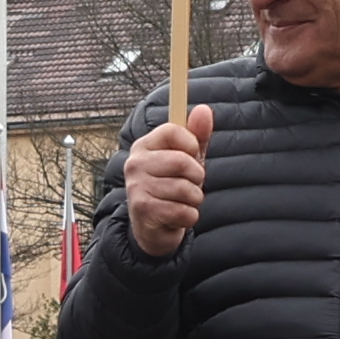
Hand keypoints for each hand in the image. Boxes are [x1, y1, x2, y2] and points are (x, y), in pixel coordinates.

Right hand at [118, 104, 211, 259]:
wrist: (152, 228)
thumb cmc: (170, 188)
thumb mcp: (187, 160)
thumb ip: (196, 135)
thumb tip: (204, 110)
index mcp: (144, 146)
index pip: (172, 130)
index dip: (191, 144)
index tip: (191, 156)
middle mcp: (135, 164)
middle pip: (181, 161)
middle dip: (196, 177)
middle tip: (190, 185)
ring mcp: (137, 187)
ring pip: (185, 189)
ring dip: (194, 199)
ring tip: (182, 202)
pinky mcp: (144, 210)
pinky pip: (183, 211)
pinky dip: (189, 217)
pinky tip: (177, 217)